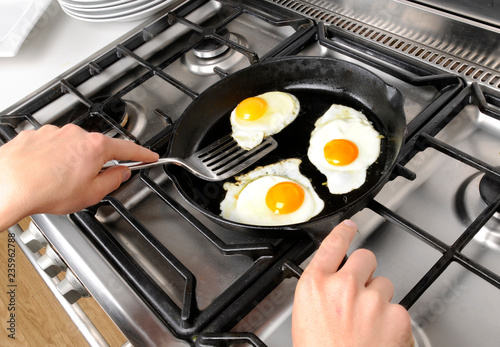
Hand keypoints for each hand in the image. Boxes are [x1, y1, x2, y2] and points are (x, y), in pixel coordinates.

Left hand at [0, 124, 158, 229]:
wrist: (7, 185)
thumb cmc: (46, 190)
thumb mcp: (91, 194)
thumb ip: (112, 181)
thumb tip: (120, 173)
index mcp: (95, 147)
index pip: (127, 149)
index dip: (142, 154)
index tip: (150, 156)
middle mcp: (76, 134)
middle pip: (97, 148)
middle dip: (97, 164)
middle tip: (90, 183)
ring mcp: (54, 133)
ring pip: (72, 147)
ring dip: (72, 162)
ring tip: (60, 183)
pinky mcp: (35, 135)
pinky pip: (52, 146)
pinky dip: (52, 159)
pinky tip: (45, 174)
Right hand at [292, 220, 413, 346]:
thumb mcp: (306, 316)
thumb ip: (321, 289)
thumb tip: (333, 279)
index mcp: (315, 285)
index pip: (333, 244)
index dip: (344, 231)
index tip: (350, 227)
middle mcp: (344, 286)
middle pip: (365, 257)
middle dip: (365, 271)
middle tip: (360, 293)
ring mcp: (372, 299)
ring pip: (384, 283)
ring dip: (378, 298)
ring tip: (366, 324)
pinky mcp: (396, 316)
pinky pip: (398, 307)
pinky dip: (392, 320)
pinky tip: (379, 336)